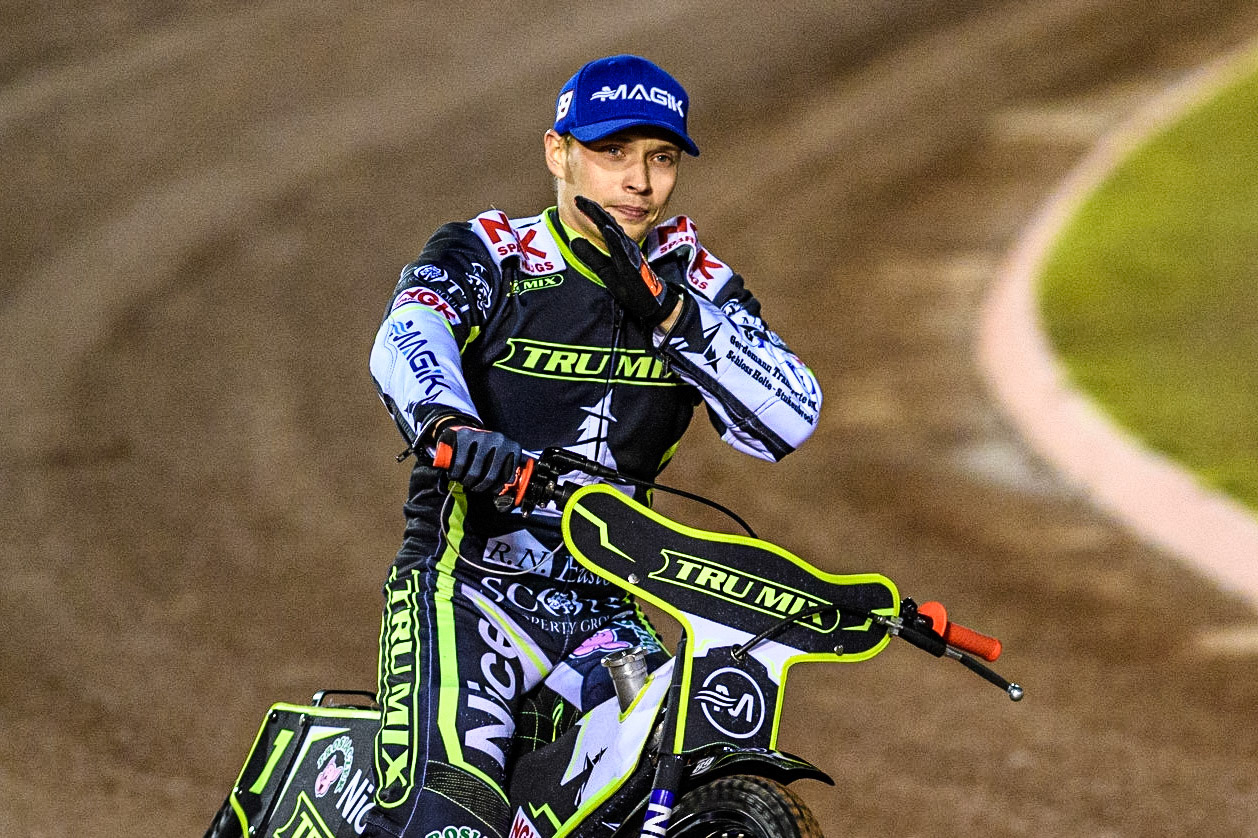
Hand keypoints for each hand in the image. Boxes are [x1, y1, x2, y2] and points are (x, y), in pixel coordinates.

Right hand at [436, 424, 523, 492]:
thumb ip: (509, 469)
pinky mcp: (465, 435)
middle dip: (480, 487)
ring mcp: (483, 436)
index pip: (508, 476)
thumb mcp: (501, 457)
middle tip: (474, 488)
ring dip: (467, 482)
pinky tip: (454, 476)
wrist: (468, 429)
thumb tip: (509, 488)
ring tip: (465, 482)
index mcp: (513, 447)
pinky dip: (456, 474)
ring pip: (475, 472)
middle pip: (491, 476)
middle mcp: (500, 440)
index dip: (497, 488)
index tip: (490, 491)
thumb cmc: (486, 449)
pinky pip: (460, 463)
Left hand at [571, 196, 678, 327]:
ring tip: (590, 207)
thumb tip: (574, 241)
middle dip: (593, 210)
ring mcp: (630, 253)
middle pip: (608, 223)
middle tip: (578, 198)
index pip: (602, 225)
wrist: (651, 302)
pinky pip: (623, 250)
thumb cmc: (630, 285)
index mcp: (618, 245)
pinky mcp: (632, 264)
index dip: (590, 212)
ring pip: (615, 232)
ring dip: (603, 219)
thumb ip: (590, 256)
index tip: (576, 200)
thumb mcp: (604, 270)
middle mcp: (625, 245)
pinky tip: (607, 229)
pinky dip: (615, 238)